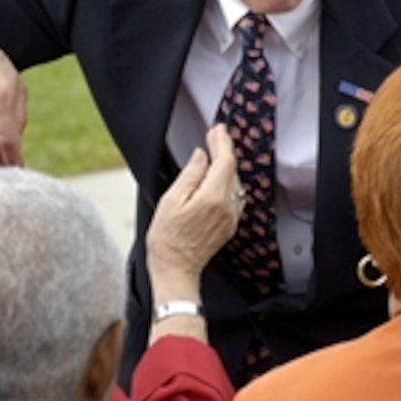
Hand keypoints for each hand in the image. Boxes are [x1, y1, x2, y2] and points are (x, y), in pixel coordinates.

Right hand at [146, 124, 239, 298]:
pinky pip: (233, 197)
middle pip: (232, 171)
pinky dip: (226, 183)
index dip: (222, 142)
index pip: (225, 161)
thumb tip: (201, 156)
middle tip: (214, 136)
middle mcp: (228, 207)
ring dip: (226, 167)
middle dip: (224, 151)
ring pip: (234, 183)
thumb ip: (190, 175)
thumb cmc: (167, 239)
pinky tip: (216, 179)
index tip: (217, 129)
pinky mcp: (229, 226)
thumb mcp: (171, 201)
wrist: (176, 270)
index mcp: (213, 198)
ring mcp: (231, 218)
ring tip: (214, 154)